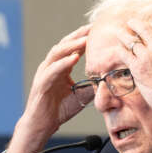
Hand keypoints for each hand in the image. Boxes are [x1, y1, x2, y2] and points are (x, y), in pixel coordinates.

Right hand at [2, 25, 90, 152]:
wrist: (43, 125)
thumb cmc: (59, 110)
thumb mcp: (81, 96)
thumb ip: (92, 86)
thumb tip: (109, 81)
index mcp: (61, 67)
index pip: (73, 48)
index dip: (84, 38)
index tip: (99, 30)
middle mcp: (52, 66)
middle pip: (65, 45)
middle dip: (79, 35)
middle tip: (93, 28)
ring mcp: (45, 73)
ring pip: (57, 53)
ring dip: (72, 45)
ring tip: (85, 39)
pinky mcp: (42, 83)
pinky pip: (53, 70)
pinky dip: (64, 63)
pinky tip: (75, 57)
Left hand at [117, 19, 151, 123]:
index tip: (147, 28)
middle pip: (144, 29)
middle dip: (135, 24)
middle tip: (129, 23)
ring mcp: (147, 57)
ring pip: (131, 40)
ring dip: (124, 35)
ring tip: (119, 32)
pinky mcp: (137, 69)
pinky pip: (124, 54)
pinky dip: (119, 50)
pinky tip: (117, 49)